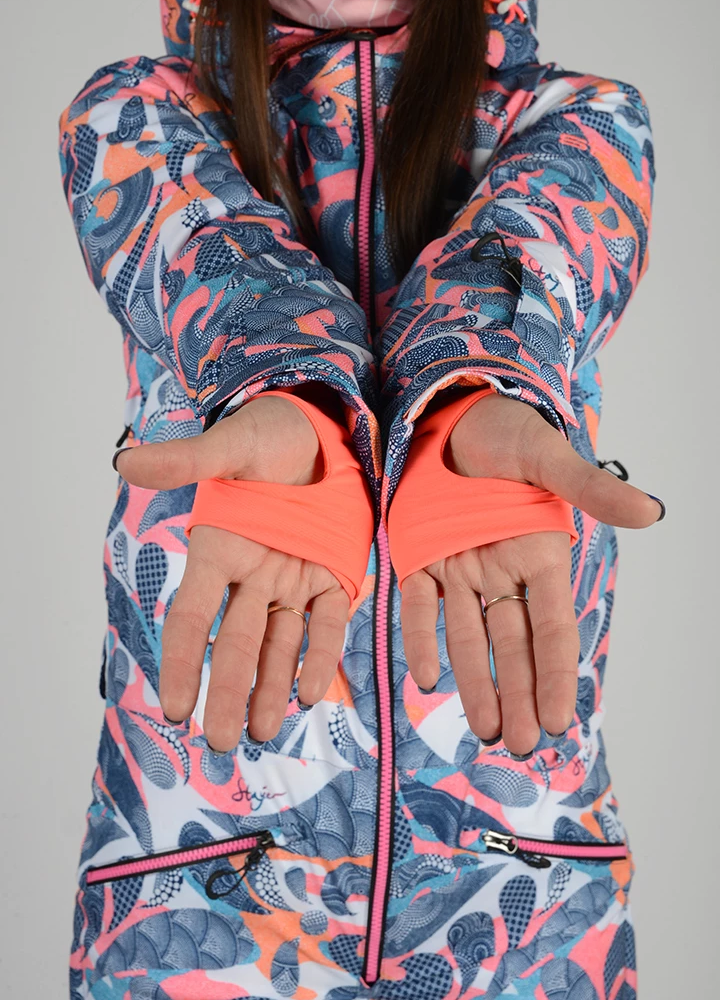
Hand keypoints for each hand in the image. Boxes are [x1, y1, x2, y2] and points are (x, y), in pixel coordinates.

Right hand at [115, 391, 349, 752]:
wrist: (322, 429)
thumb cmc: (268, 434)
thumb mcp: (230, 444)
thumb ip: (185, 461)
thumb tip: (123, 462)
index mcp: (219, 548)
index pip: (194, 616)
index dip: (184, 662)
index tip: (176, 708)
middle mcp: (252, 573)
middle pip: (237, 643)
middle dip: (229, 692)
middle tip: (222, 743)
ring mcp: (293, 578)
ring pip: (280, 644)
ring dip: (272, 688)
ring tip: (264, 732)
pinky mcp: (333, 575)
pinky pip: (326, 624)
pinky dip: (320, 656)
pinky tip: (313, 694)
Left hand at [400, 390, 663, 756]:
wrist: (452, 412)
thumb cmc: (508, 431)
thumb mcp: (549, 458)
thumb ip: (592, 490)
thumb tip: (653, 511)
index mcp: (540, 554)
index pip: (551, 627)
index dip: (554, 673)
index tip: (558, 719)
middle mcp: (502, 570)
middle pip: (513, 645)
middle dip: (518, 696)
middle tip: (519, 746)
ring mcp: (460, 567)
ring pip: (468, 637)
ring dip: (476, 684)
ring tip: (485, 732)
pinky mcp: (419, 556)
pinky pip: (419, 606)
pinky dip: (421, 639)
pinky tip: (424, 678)